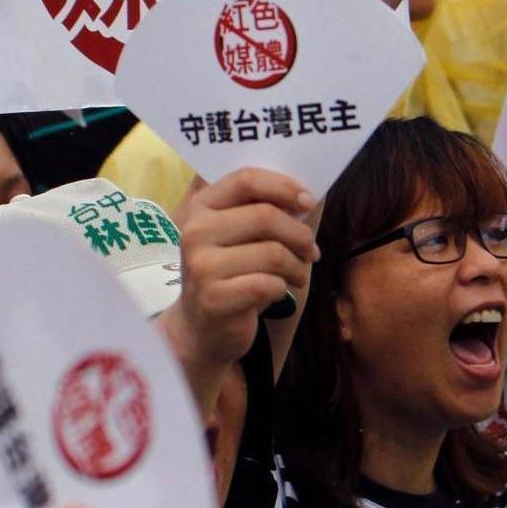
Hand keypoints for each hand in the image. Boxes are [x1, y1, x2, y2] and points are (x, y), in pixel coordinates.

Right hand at [172, 169, 317, 370]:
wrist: (201, 328)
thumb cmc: (231, 274)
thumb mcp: (238, 237)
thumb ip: (264, 211)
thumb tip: (308, 198)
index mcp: (202, 207)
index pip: (245, 179)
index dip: (283, 187)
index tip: (307, 202)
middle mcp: (195, 232)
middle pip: (266, 216)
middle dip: (300, 234)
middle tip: (310, 250)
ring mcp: (201, 266)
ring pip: (273, 253)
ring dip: (297, 266)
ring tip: (298, 275)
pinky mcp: (214, 299)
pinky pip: (269, 284)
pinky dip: (283, 288)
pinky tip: (279, 292)